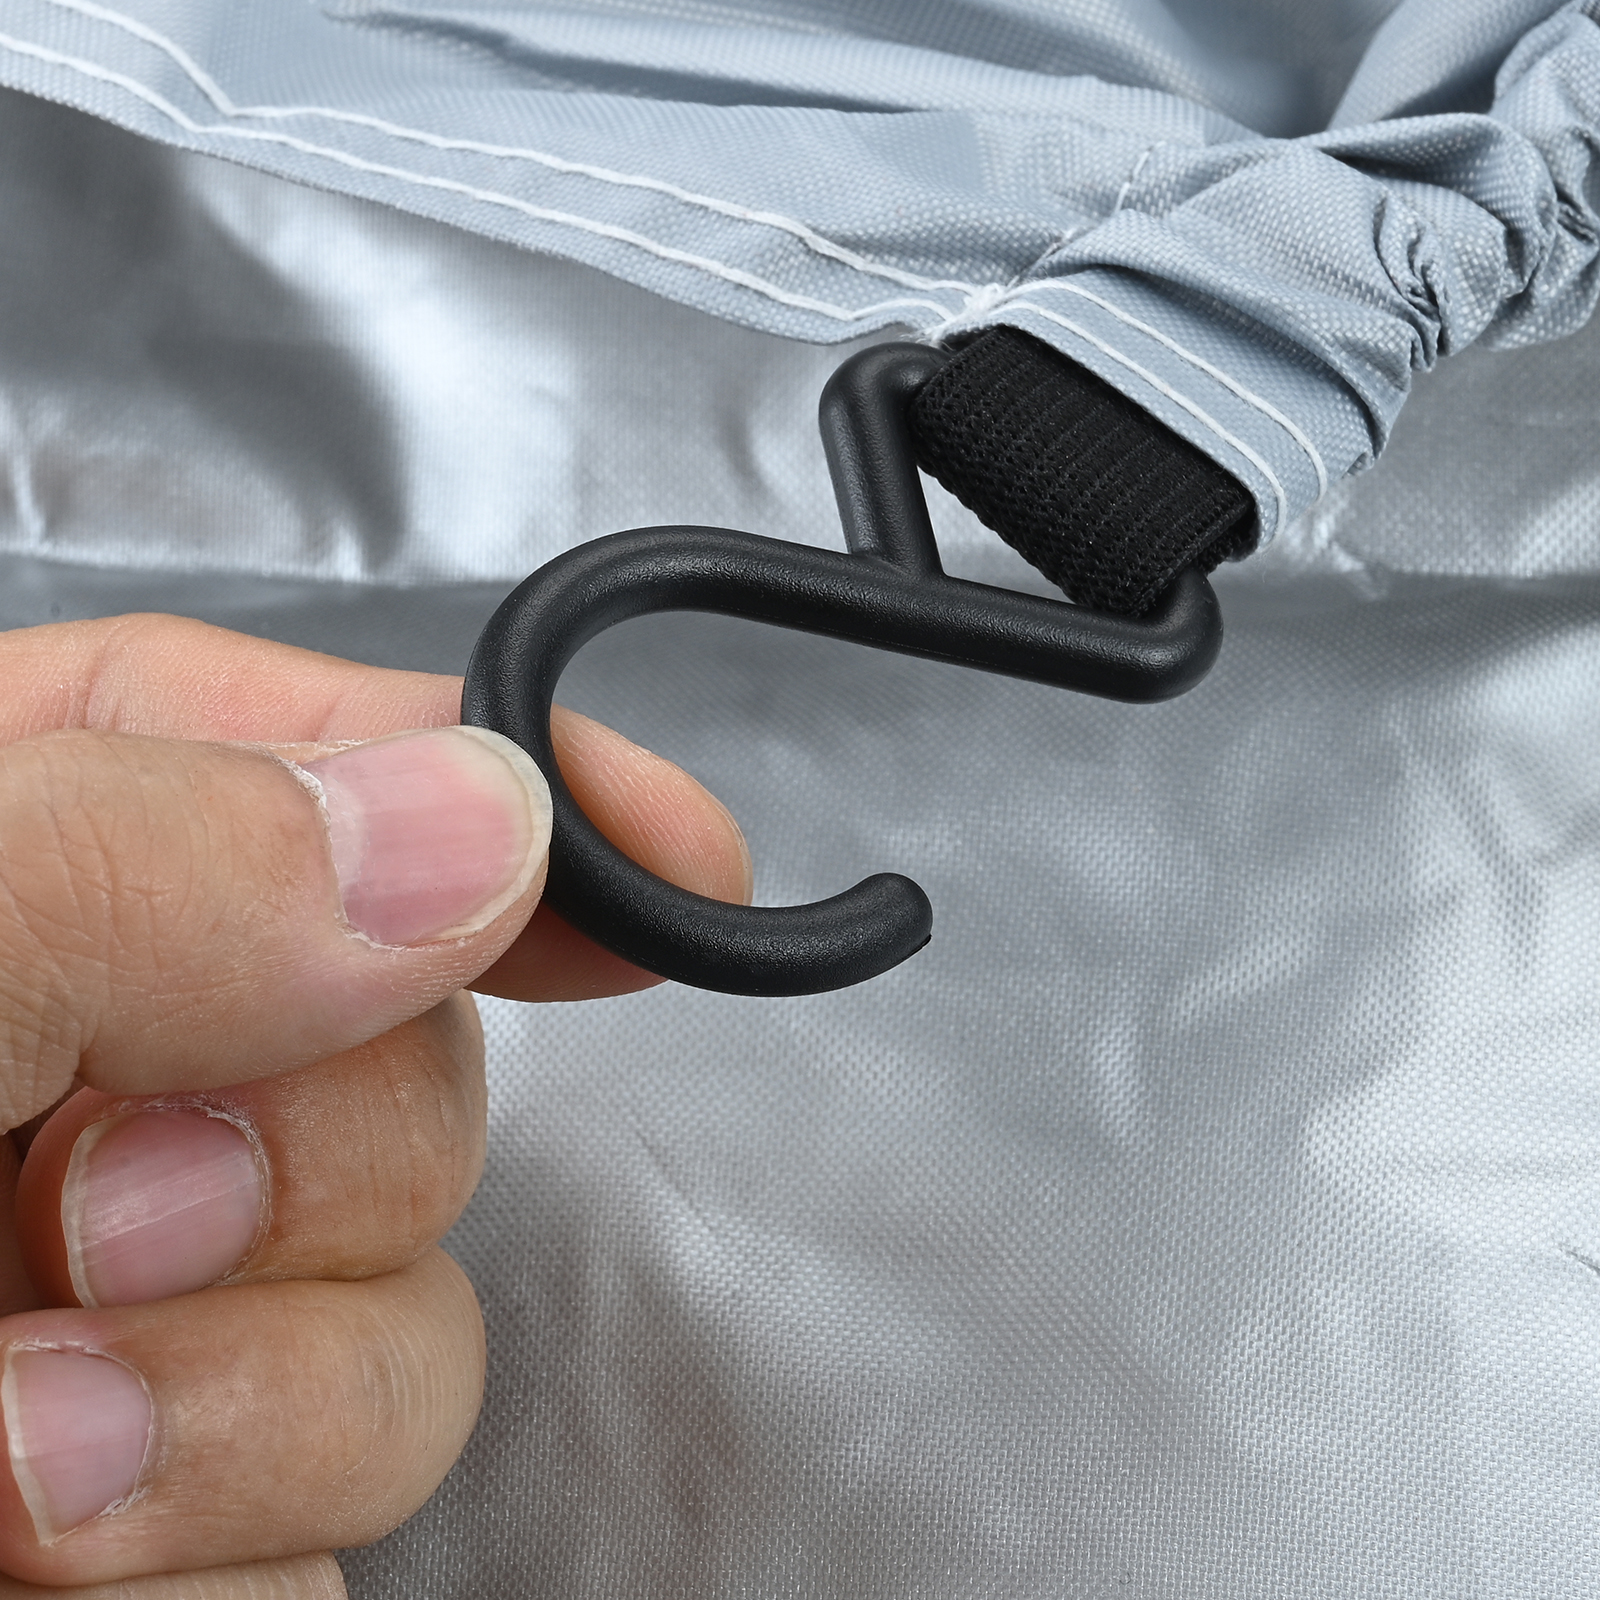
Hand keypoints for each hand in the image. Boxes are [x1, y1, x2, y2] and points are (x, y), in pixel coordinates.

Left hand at [0, 614, 749, 1597]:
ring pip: (409, 1331)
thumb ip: (142, 863)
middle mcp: (79, 1097)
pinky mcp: (153, 1533)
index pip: (319, 764)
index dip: (520, 790)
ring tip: (26, 1462)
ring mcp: (125, 1327)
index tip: (681, 854)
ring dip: (273, 1404)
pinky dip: (234, 1565)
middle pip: (409, 1061)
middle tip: (112, 1219)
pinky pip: (328, 1548)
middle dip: (328, 1159)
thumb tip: (471, 827)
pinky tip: (60, 1564)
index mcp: (12, 882)